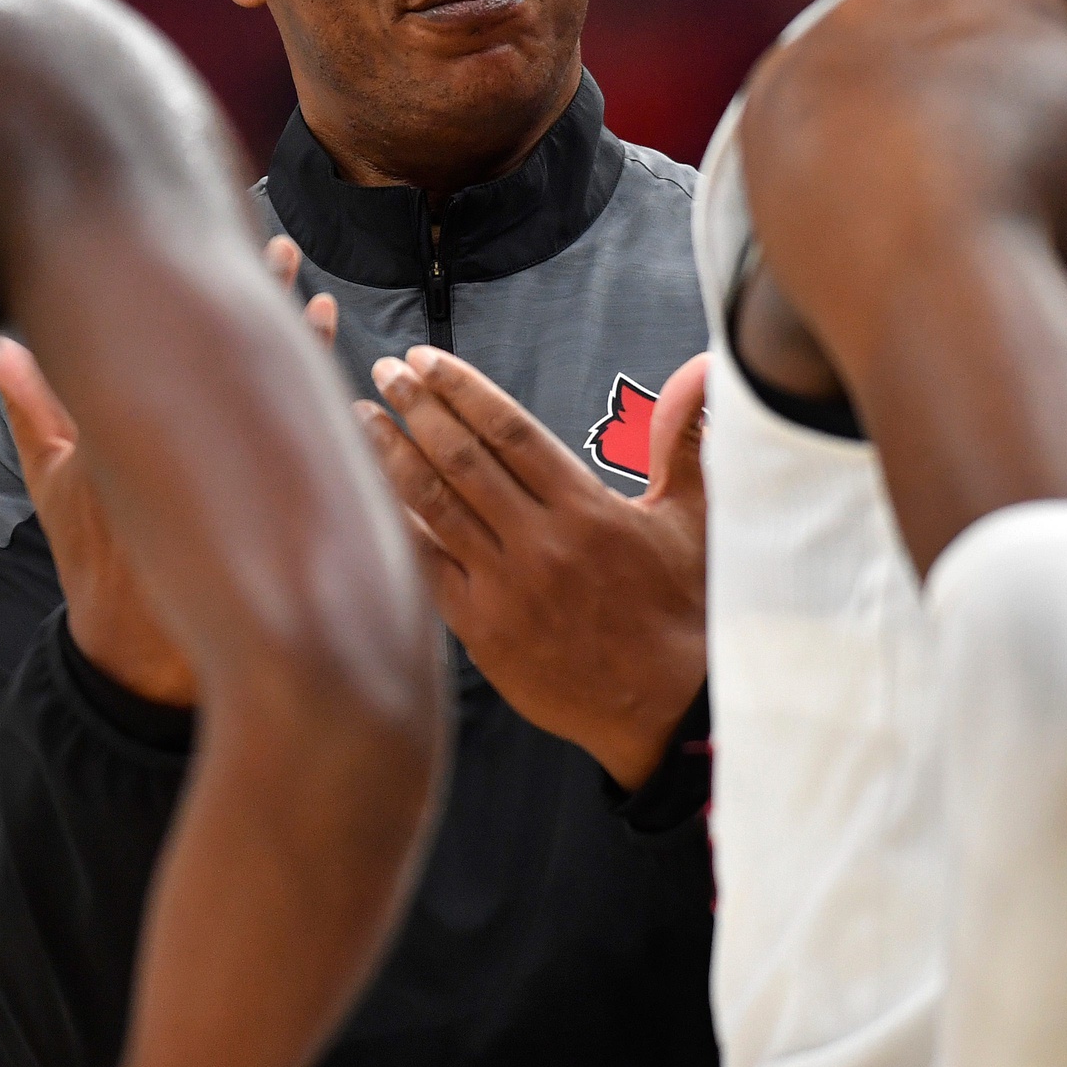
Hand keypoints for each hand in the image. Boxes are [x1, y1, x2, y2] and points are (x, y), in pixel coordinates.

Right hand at [0, 238, 333, 712]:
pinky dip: (332, 413)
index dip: (207, 291)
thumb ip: (32, 411)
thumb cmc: (99, 568)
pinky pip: (317, 453)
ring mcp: (243, 490)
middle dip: (264, 301)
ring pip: (284, 399)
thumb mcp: (57, 487)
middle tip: (281, 251)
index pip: (179, 341)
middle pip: (238, 358)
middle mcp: (196, 453)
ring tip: (321, 301)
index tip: (231, 246)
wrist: (143, 665)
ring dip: (304, 347)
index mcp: (142, 430)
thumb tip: (1, 348)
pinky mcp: (278, 523)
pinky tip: (348, 387)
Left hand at [361, 348, 709, 787]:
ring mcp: (506, 588)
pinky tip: (370, 496)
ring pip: (436, 508)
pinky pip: (428, 568)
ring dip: (393, 458)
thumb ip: (684, 443)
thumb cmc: (680, 609)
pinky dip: (399, 528)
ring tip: (363, 420)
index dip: (462, 389)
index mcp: (586, 509)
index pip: (509, 431)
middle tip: (387, 372)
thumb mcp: (692, 520)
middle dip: (417, 408)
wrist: (666, 706)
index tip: (426, 359)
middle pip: (462, 460)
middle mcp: (540, 542)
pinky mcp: (484, 630)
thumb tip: (704, 373)